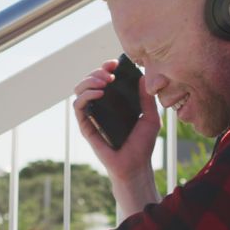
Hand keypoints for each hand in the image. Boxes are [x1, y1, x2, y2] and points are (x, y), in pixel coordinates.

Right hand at [73, 59, 160, 181]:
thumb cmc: (143, 144)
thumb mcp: (151, 117)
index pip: (105, 79)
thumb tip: (143, 77)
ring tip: (104, 82)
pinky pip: (78, 106)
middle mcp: (101, 106)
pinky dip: (85, 95)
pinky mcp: (86, 126)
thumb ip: (147, 98)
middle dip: (98, 72)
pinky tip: (99, 93)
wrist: (135, 165)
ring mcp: (92, 115)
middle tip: (110, 74)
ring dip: (89, 80)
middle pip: (90, 80)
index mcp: (115, 102)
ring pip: (80, 90)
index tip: (114, 64)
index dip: (106, 68)